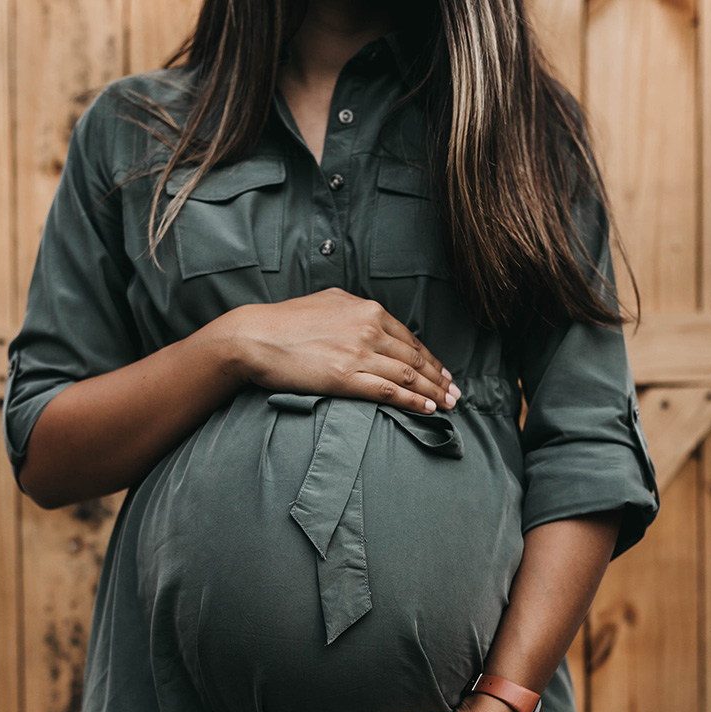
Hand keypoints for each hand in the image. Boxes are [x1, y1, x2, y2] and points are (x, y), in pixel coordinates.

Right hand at [213, 288, 460, 415]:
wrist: (255, 337)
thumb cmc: (286, 322)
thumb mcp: (327, 302)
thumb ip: (354, 309)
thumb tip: (371, 316)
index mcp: (367, 310)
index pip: (409, 338)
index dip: (430, 358)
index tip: (442, 373)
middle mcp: (368, 328)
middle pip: (415, 358)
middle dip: (439, 378)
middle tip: (455, 393)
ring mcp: (358, 353)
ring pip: (407, 375)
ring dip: (432, 392)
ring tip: (447, 404)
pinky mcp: (345, 377)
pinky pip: (388, 391)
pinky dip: (412, 401)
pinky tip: (426, 409)